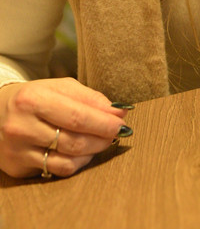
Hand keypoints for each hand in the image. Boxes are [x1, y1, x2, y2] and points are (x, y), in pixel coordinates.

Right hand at [0, 78, 131, 178]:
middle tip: (118, 133)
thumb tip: (119, 111)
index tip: (123, 122)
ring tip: (102, 141)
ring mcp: (18, 150)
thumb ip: (90, 98)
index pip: (77, 116)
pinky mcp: (18, 167)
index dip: (104, 122)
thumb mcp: (60, 87)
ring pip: (67, 160)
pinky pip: (56, 170)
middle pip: (74, 141)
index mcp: (33, 100)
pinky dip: (77, 163)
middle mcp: (22, 127)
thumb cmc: (35, 96)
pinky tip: (83, 152)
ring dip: (92, 152)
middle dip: (102, 138)